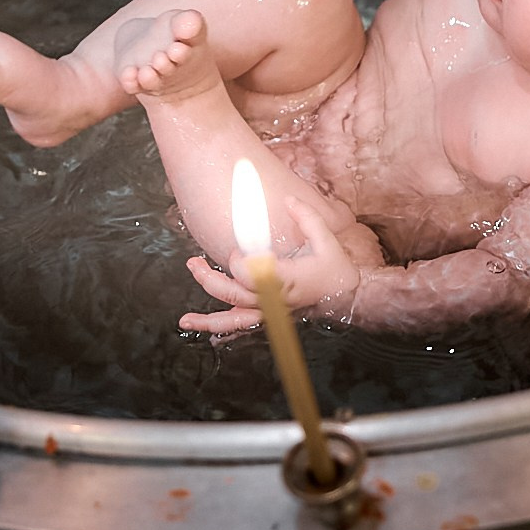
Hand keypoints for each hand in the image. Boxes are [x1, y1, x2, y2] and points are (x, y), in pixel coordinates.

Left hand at [179, 201, 360, 332]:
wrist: (345, 297)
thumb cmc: (335, 269)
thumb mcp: (327, 239)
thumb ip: (307, 217)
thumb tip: (288, 200)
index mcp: (288, 280)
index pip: (253, 276)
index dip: (238, 263)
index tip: (236, 250)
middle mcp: (276, 299)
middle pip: (235, 295)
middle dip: (209, 280)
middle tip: (192, 263)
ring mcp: (271, 311)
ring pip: (235, 320)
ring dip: (208, 320)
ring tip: (184, 320)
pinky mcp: (269, 316)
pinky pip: (243, 326)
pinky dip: (224, 329)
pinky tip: (206, 330)